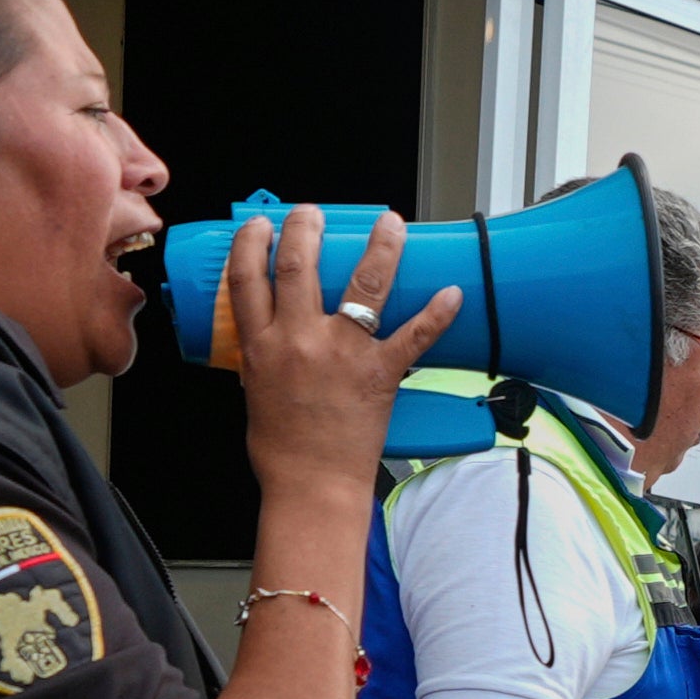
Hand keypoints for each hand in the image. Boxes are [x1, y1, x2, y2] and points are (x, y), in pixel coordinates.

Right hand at [225, 203, 461, 505]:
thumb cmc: (282, 450)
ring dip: (378, 246)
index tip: (259, 224)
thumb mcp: (253, 392)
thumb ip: (261, 358)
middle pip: (296, 264)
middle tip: (311, 211)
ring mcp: (341, 353)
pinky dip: (438, 312)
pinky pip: (414, 335)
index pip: (246, 277)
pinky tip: (453, 292)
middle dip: (304, 226)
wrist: (311, 488)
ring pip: (361, 282)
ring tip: (388, 221)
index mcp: (260, 346)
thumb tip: (267, 340)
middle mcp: (298, 340)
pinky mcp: (379, 373)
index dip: (250, 242)